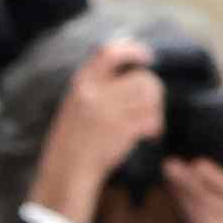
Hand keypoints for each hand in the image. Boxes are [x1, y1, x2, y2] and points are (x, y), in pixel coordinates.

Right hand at [26, 38, 164, 222]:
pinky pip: (151, 119)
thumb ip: (96, 86)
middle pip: (141, 77)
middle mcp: (95, 94)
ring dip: (156, 109)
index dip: (132, 50)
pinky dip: (155, 126)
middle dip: (153, 89)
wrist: (67, 171)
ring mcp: (109, 112)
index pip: (109, 52)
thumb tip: (129, 67)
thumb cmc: (72, 141)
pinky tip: (149, 134)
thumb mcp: (75, 105)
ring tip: (149, 121)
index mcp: (80, 84)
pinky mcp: (122, 130)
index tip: (146, 56)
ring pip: (150, 96)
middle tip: (151, 103)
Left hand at [164, 158, 222, 222]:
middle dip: (188, 177)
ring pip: (198, 204)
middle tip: (170, 164)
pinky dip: (183, 207)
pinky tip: (176, 198)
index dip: (210, 171)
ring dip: (181, 189)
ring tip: (169, 175)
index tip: (195, 163)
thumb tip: (212, 171)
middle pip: (210, 190)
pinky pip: (192, 220)